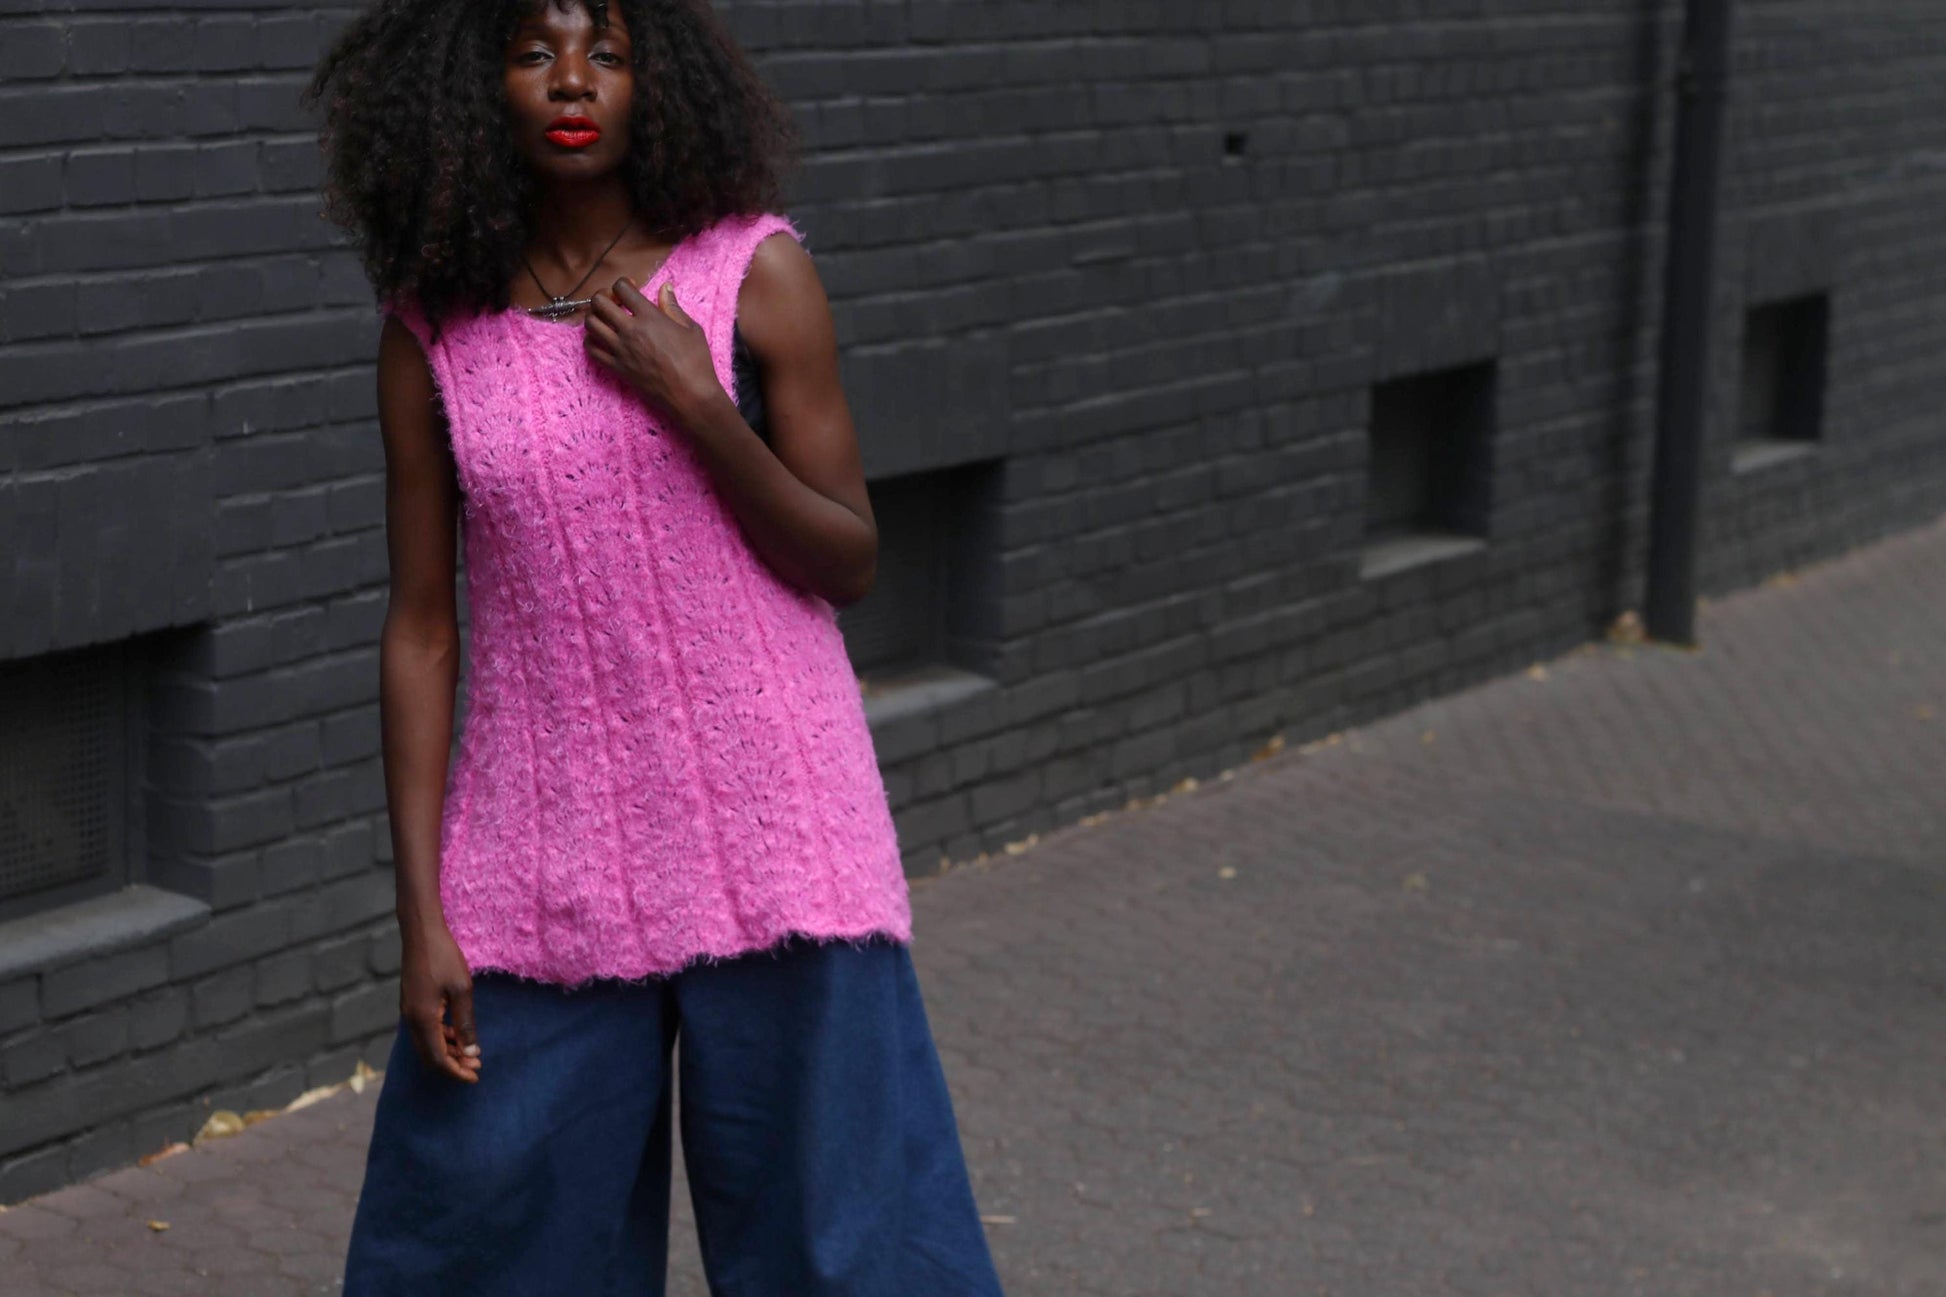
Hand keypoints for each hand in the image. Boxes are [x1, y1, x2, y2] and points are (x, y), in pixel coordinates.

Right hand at [398, 919, 481, 1083]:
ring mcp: (409, 1011)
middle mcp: (411, 1019)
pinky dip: (441, 1037)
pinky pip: (425, 1030)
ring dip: (448, 1051)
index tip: (475, 1077)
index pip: (438, 1059)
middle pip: (430, 1056)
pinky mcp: (411, 1003)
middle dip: (452, 1065)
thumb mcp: (462, 990)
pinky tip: (457, 1034)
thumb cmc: (444, 957)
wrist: (421, 932)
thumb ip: (465, 1023)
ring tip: (471, 1053)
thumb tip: (470, 1053)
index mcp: (422, 1019)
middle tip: (476, 1067)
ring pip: (427, 1044)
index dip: (456, 1072)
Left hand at [585, 277, 719, 427]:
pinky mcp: (617, 368)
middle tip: (615, 301)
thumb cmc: (696, 362)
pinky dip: (591, 340)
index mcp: (650, 317)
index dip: (624, 283)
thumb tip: (665, 287)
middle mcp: (630, 331)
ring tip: (607, 319)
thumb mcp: (691, 329)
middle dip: (604, 296)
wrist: (690, 396)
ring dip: (595, 316)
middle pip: (599, 303)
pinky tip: (603, 339)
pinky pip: (591, 350)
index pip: (622, 288)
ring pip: (590, 324)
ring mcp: (621, 350)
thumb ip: (673, 306)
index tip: (632, 288)